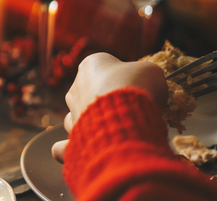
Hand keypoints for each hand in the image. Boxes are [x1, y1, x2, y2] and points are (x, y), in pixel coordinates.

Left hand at [51, 52, 167, 162]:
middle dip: (108, 102)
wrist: (125, 116)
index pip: (104, 68)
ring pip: (80, 117)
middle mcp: (76, 87)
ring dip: (94, 124)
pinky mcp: (74, 138)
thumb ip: (143, 75)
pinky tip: (80, 152)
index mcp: (90, 64)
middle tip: (130, 111)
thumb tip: (143, 85)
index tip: (136, 87)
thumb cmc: (137, 86)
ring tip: (118, 131)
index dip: (123, 78)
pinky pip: (66, 146)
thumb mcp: (150, 71)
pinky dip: (71, 150)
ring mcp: (73, 113)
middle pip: (91, 93)